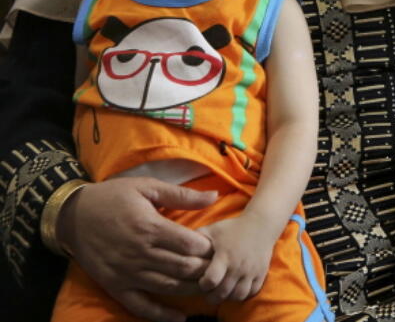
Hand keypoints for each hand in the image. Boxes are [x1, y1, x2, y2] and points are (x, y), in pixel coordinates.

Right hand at [58, 178, 215, 321]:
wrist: (72, 216)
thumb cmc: (113, 197)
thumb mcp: (147, 187)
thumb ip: (181, 195)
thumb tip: (214, 195)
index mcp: (150, 227)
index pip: (190, 245)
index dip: (209, 248)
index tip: (219, 247)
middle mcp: (139, 253)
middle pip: (183, 268)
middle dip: (206, 269)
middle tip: (220, 268)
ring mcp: (127, 273)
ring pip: (168, 287)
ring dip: (192, 290)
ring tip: (209, 288)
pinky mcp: (115, 286)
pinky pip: (140, 306)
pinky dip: (160, 315)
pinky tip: (179, 318)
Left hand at [196, 214, 279, 303]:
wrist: (261, 224)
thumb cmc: (232, 228)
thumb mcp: (212, 229)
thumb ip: (194, 239)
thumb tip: (175, 247)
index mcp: (225, 256)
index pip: (211, 281)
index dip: (203, 285)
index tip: (202, 281)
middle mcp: (239, 266)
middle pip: (223, 292)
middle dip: (212, 296)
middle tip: (209, 290)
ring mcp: (252, 271)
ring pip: (238, 295)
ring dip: (228, 296)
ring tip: (222, 290)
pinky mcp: (261, 273)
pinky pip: (251, 292)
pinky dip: (242, 294)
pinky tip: (235, 288)